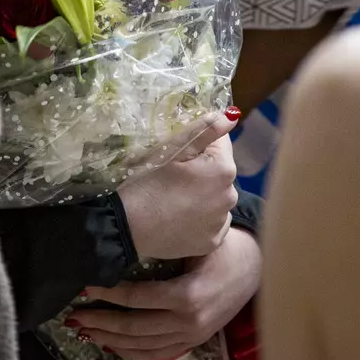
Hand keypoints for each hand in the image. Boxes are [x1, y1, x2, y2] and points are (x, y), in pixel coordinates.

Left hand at [65, 228, 259, 359]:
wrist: (258, 266)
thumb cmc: (225, 246)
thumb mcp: (197, 241)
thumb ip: (164, 246)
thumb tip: (122, 238)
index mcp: (187, 295)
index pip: (137, 299)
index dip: (107, 294)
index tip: (84, 287)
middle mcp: (188, 322)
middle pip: (133, 327)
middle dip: (99, 321)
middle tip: (73, 314)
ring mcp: (191, 336)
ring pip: (142, 345)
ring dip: (109, 338)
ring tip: (84, 329)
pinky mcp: (192, 342)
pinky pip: (156, 353)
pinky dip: (130, 351)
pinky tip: (110, 343)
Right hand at [118, 114, 236, 260]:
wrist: (128, 226)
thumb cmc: (147, 181)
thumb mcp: (171, 150)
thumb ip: (204, 131)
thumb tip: (231, 116)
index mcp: (223, 169)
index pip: (220, 143)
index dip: (198, 144)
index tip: (177, 153)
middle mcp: (231, 196)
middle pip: (219, 172)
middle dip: (203, 169)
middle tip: (172, 176)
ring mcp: (222, 222)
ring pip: (216, 197)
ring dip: (203, 193)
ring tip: (174, 197)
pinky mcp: (213, 243)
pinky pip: (212, 221)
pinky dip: (200, 217)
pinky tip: (179, 216)